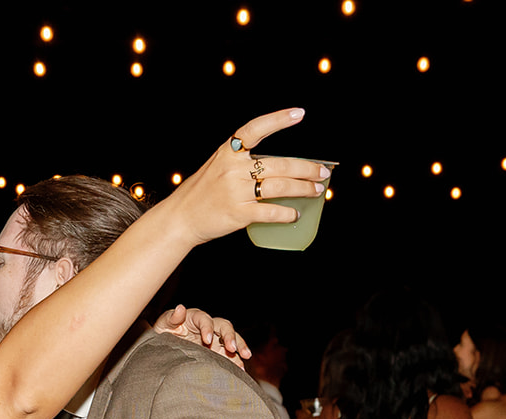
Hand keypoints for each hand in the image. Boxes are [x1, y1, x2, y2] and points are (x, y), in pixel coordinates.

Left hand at [154, 305, 250, 368]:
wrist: (165, 348)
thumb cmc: (164, 333)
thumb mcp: (164, 325)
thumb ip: (172, 318)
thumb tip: (180, 308)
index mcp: (195, 318)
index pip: (205, 319)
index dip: (207, 328)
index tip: (207, 340)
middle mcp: (209, 326)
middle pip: (224, 326)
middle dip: (230, 336)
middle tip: (232, 349)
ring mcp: (216, 339)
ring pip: (232, 339)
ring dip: (240, 346)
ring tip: (246, 357)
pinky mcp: (218, 352)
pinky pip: (231, 355)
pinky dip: (237, 361)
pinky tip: (241, 370)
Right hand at [164, 109, 326, 245]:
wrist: (182, 217)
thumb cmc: (202, 192)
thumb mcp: (218, 166)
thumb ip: (243, 163)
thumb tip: (280, 168)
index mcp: (228, 152)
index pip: (255, 129)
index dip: (278, 120)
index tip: (299, 114)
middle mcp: (233, 169)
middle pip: (280, 164)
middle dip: (307, 168)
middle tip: (323, 172)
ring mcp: (236, 191)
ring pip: (281, 187)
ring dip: (304, 189)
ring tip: (317, 191)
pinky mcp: (239, 214)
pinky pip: (271, 212)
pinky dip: (287, 213)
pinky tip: (295, 214)